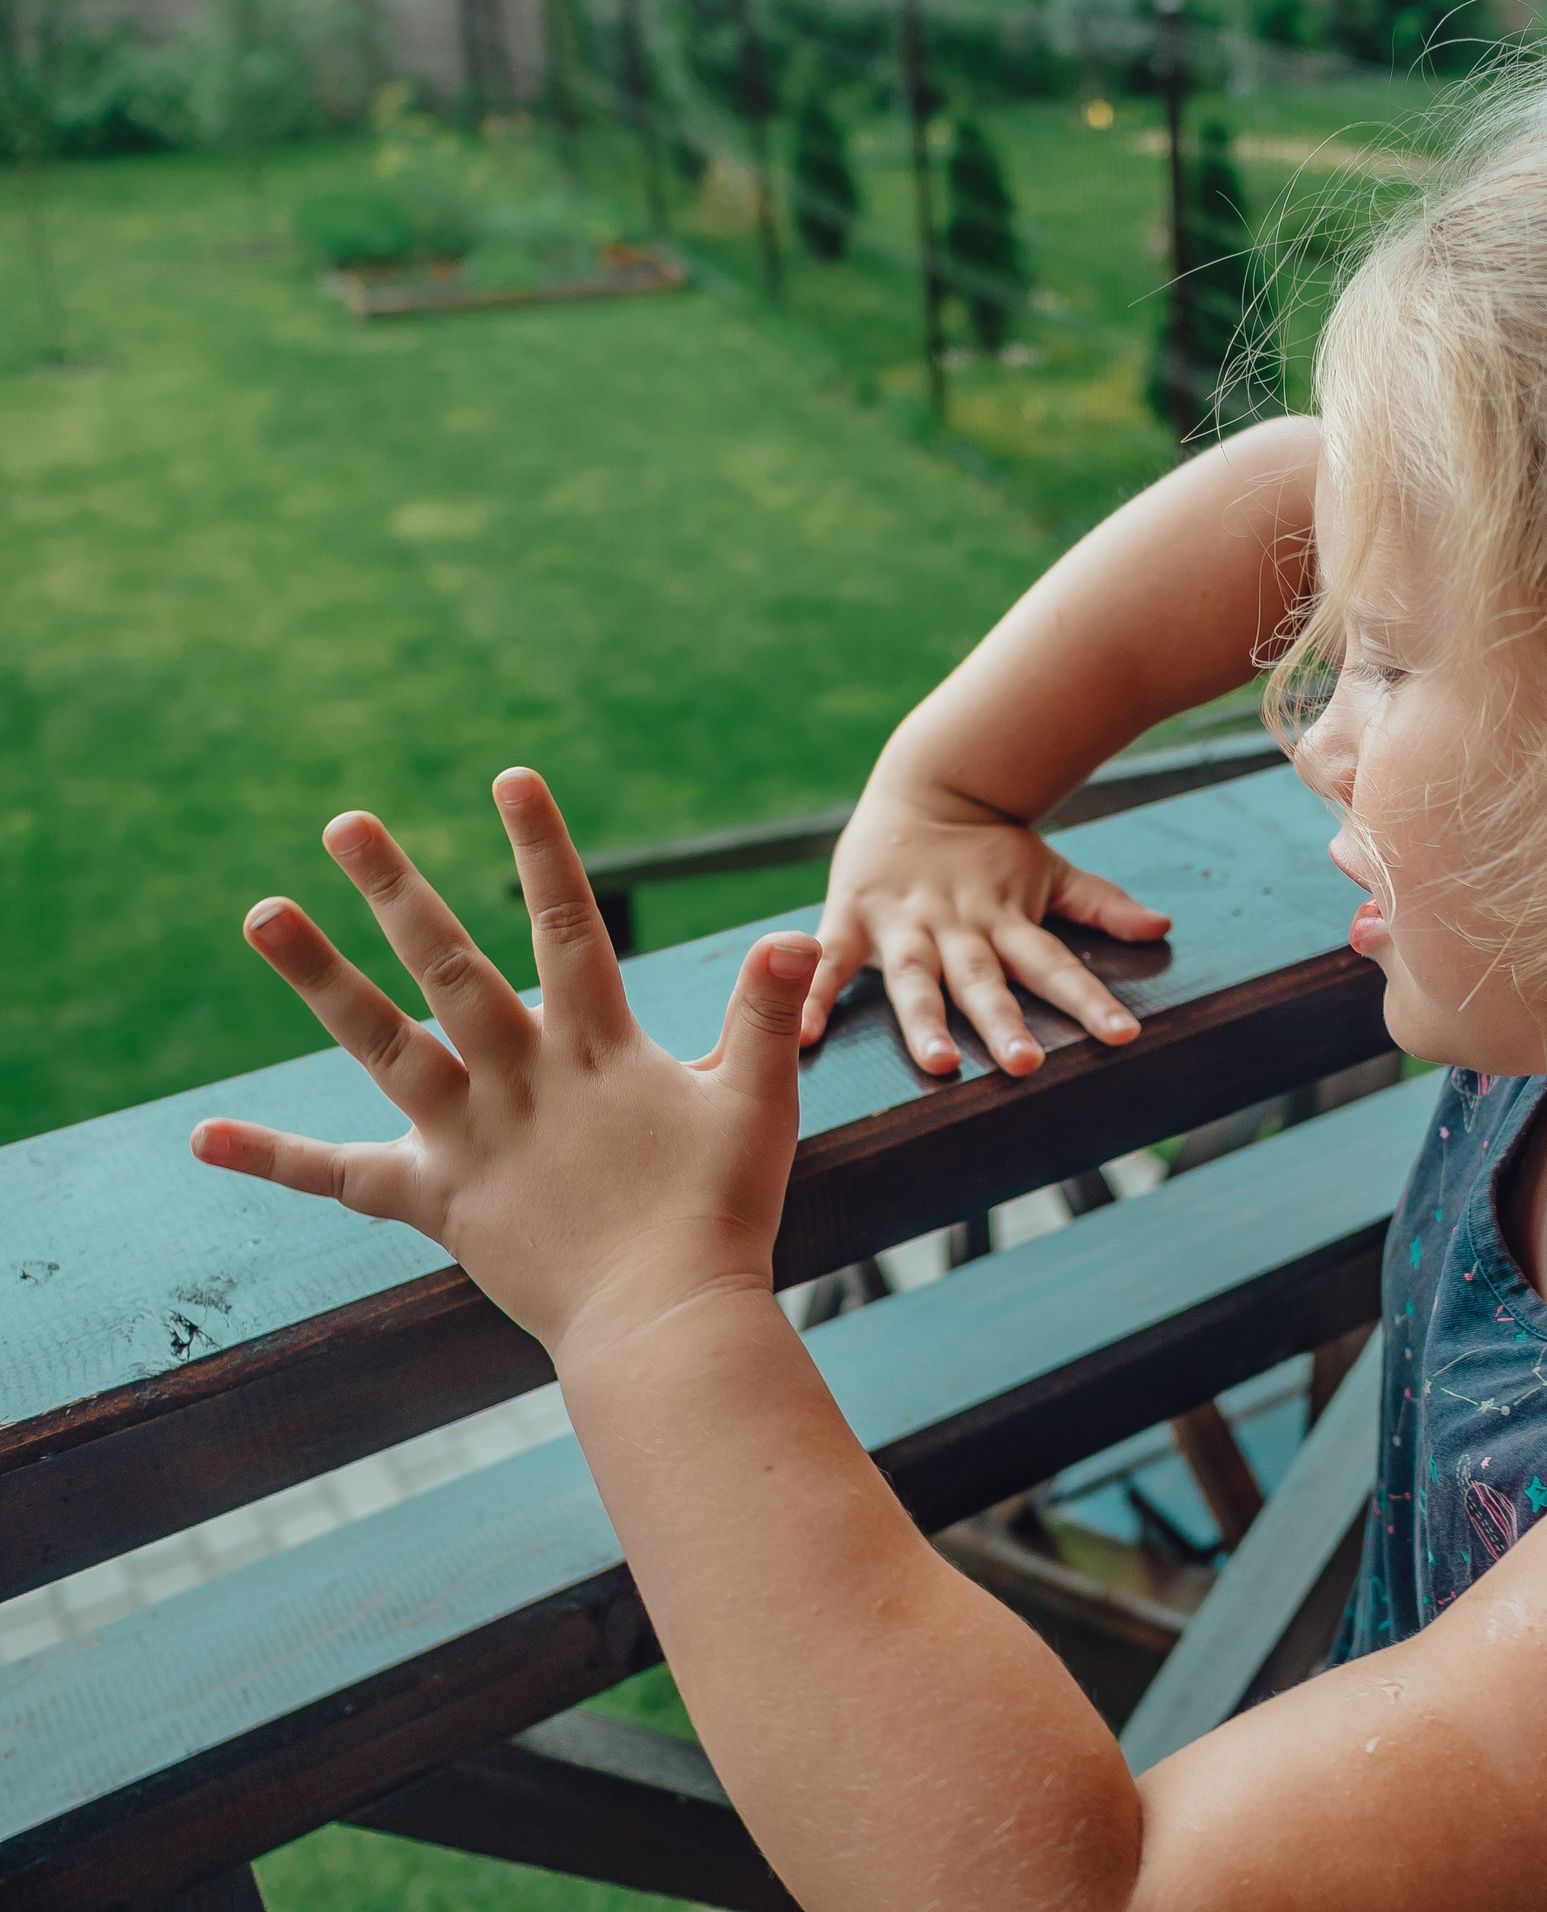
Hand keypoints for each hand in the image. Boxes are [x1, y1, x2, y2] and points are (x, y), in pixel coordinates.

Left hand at [190, 768, 820, 1360]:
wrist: (663, 1320)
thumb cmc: (720, 1213)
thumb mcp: (759, 1103)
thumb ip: (765, 1015)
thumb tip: (794, 935)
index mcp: (598, 1048)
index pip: (566, 924)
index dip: (540, 848)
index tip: (510, 778)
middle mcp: (520, 1079)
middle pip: (448, 967)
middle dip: (395, 889)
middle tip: (344, 823)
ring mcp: (469, 1138)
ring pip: (381, 1043)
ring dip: (318, 977)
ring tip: (260, 912)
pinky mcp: (437, 1202)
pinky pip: (340, 1177)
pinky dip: (273, 1158)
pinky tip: (201, 1136)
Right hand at [801, 778, 1170, 1072]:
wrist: (927, 782)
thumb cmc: (993, 847)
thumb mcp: (1050, 871)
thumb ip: (1100, 904)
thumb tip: (1162, 927)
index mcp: (1007, 919)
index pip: (1057, 965)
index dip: (1090, 1000)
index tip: (1124, 1035)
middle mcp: (958, 926)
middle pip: (985, 981)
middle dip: (1003, 1024)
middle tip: (1026, 1065)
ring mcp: (903, 922)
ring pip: (915, 978)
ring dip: (925, 1021)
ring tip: (938, 1065)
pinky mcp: (852, 915)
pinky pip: (831, 961)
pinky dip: (816, 994)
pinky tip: (805, 1034)